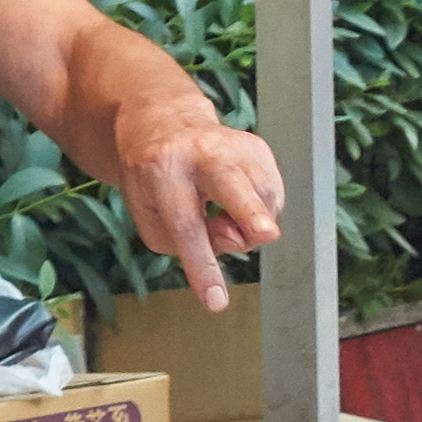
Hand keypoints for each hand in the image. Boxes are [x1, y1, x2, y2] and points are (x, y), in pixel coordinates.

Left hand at [114, 100, 284, 305]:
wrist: (163, 121)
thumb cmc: (153, 178)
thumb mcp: (148, 216)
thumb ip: (185, 243)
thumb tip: (240, 240)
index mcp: (161, 170)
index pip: (185, 226)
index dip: (202, 266)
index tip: (215, 299)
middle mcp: (200, 152)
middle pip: (231, 186)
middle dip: (251, 212)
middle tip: (264, 234)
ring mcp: (234, 145)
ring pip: (263, 201)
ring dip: (249, 225)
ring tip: (223, 214)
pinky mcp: (258, 147)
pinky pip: (273, 197)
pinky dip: (258, 211)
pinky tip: (236, 202)